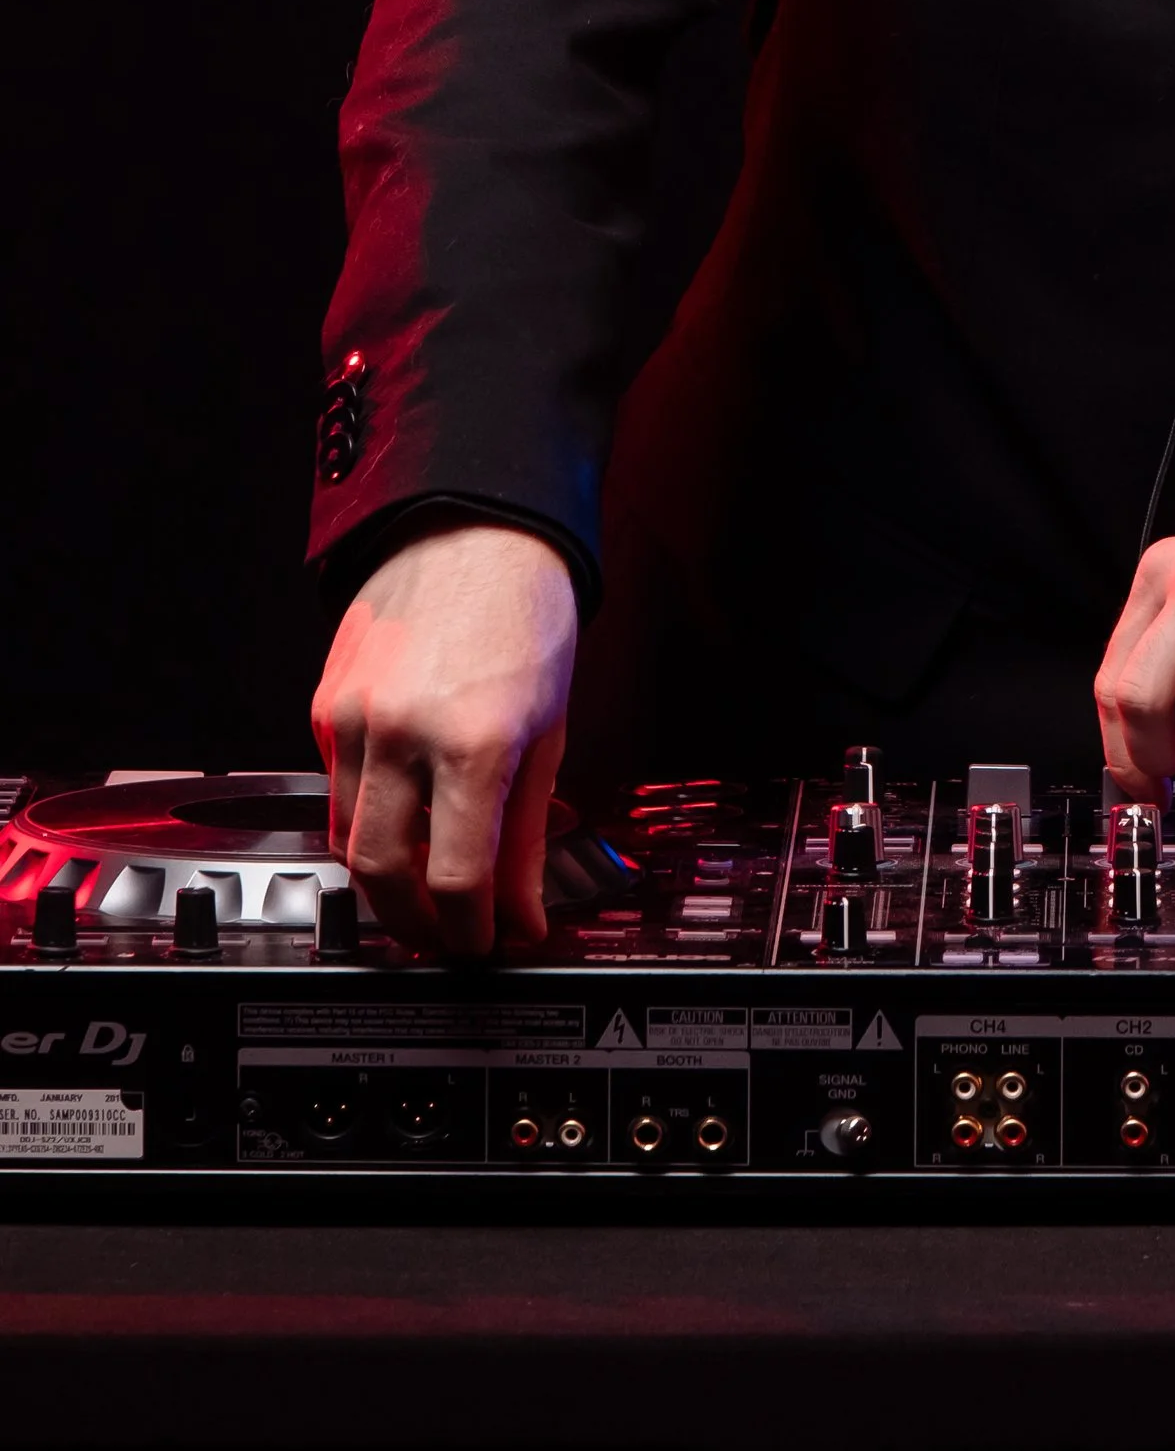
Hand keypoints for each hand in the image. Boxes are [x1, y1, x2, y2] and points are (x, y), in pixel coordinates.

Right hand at [312, 521, 577, 956]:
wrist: (474, 527)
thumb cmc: (525, 612)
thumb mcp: (550, 728)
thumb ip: (529, 831)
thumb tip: (524, 914)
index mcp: (473, 741)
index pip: (456, 881)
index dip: (471, 933)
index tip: (486, 945)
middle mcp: (403, 732)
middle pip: (383, 876)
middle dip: (414, 925)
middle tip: (445, 936)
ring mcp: (353, 718)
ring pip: (348, 840)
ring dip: (383, 881)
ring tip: (423, 889)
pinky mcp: (325, 705)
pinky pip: (335, 790)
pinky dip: (364, 821)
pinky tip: (400, 818)